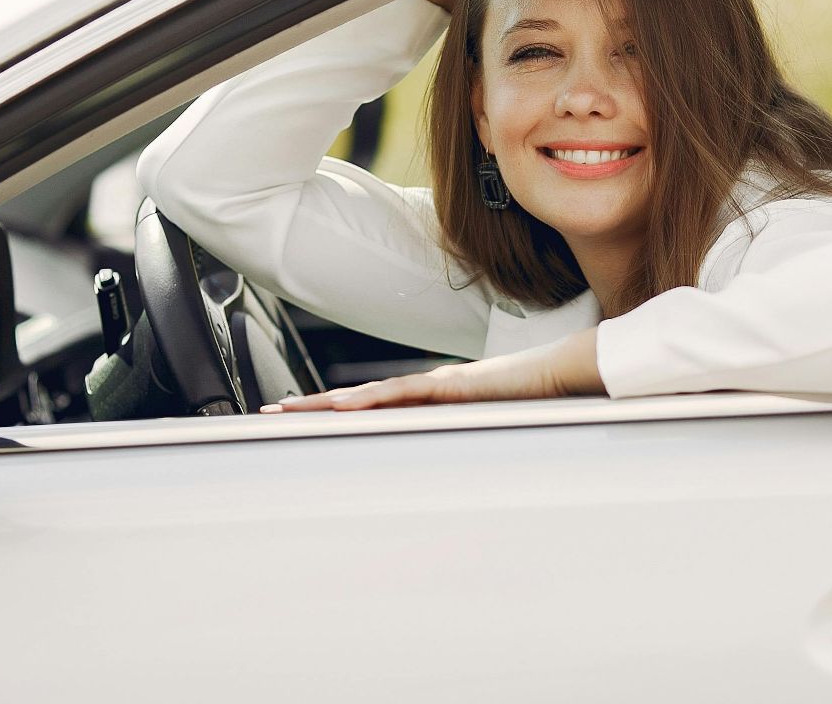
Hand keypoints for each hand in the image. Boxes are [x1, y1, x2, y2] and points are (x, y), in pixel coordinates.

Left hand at [263, 327, 603, 411]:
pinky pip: (401, 395)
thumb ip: (462, 435)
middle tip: (270, 415)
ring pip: (368, 396)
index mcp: (427, 399)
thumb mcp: (484, 426)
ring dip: (327, 405)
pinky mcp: (447, 387)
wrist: (560, 373)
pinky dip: (368, 401)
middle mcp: (422, 389)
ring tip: (291, 412)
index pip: (370, 406)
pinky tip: (342, 407)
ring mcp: (432, 386)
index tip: (298, 418)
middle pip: (357, 399)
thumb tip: (446, 458)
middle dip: (312, 408)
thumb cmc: (529, 400)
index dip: (333, 411)